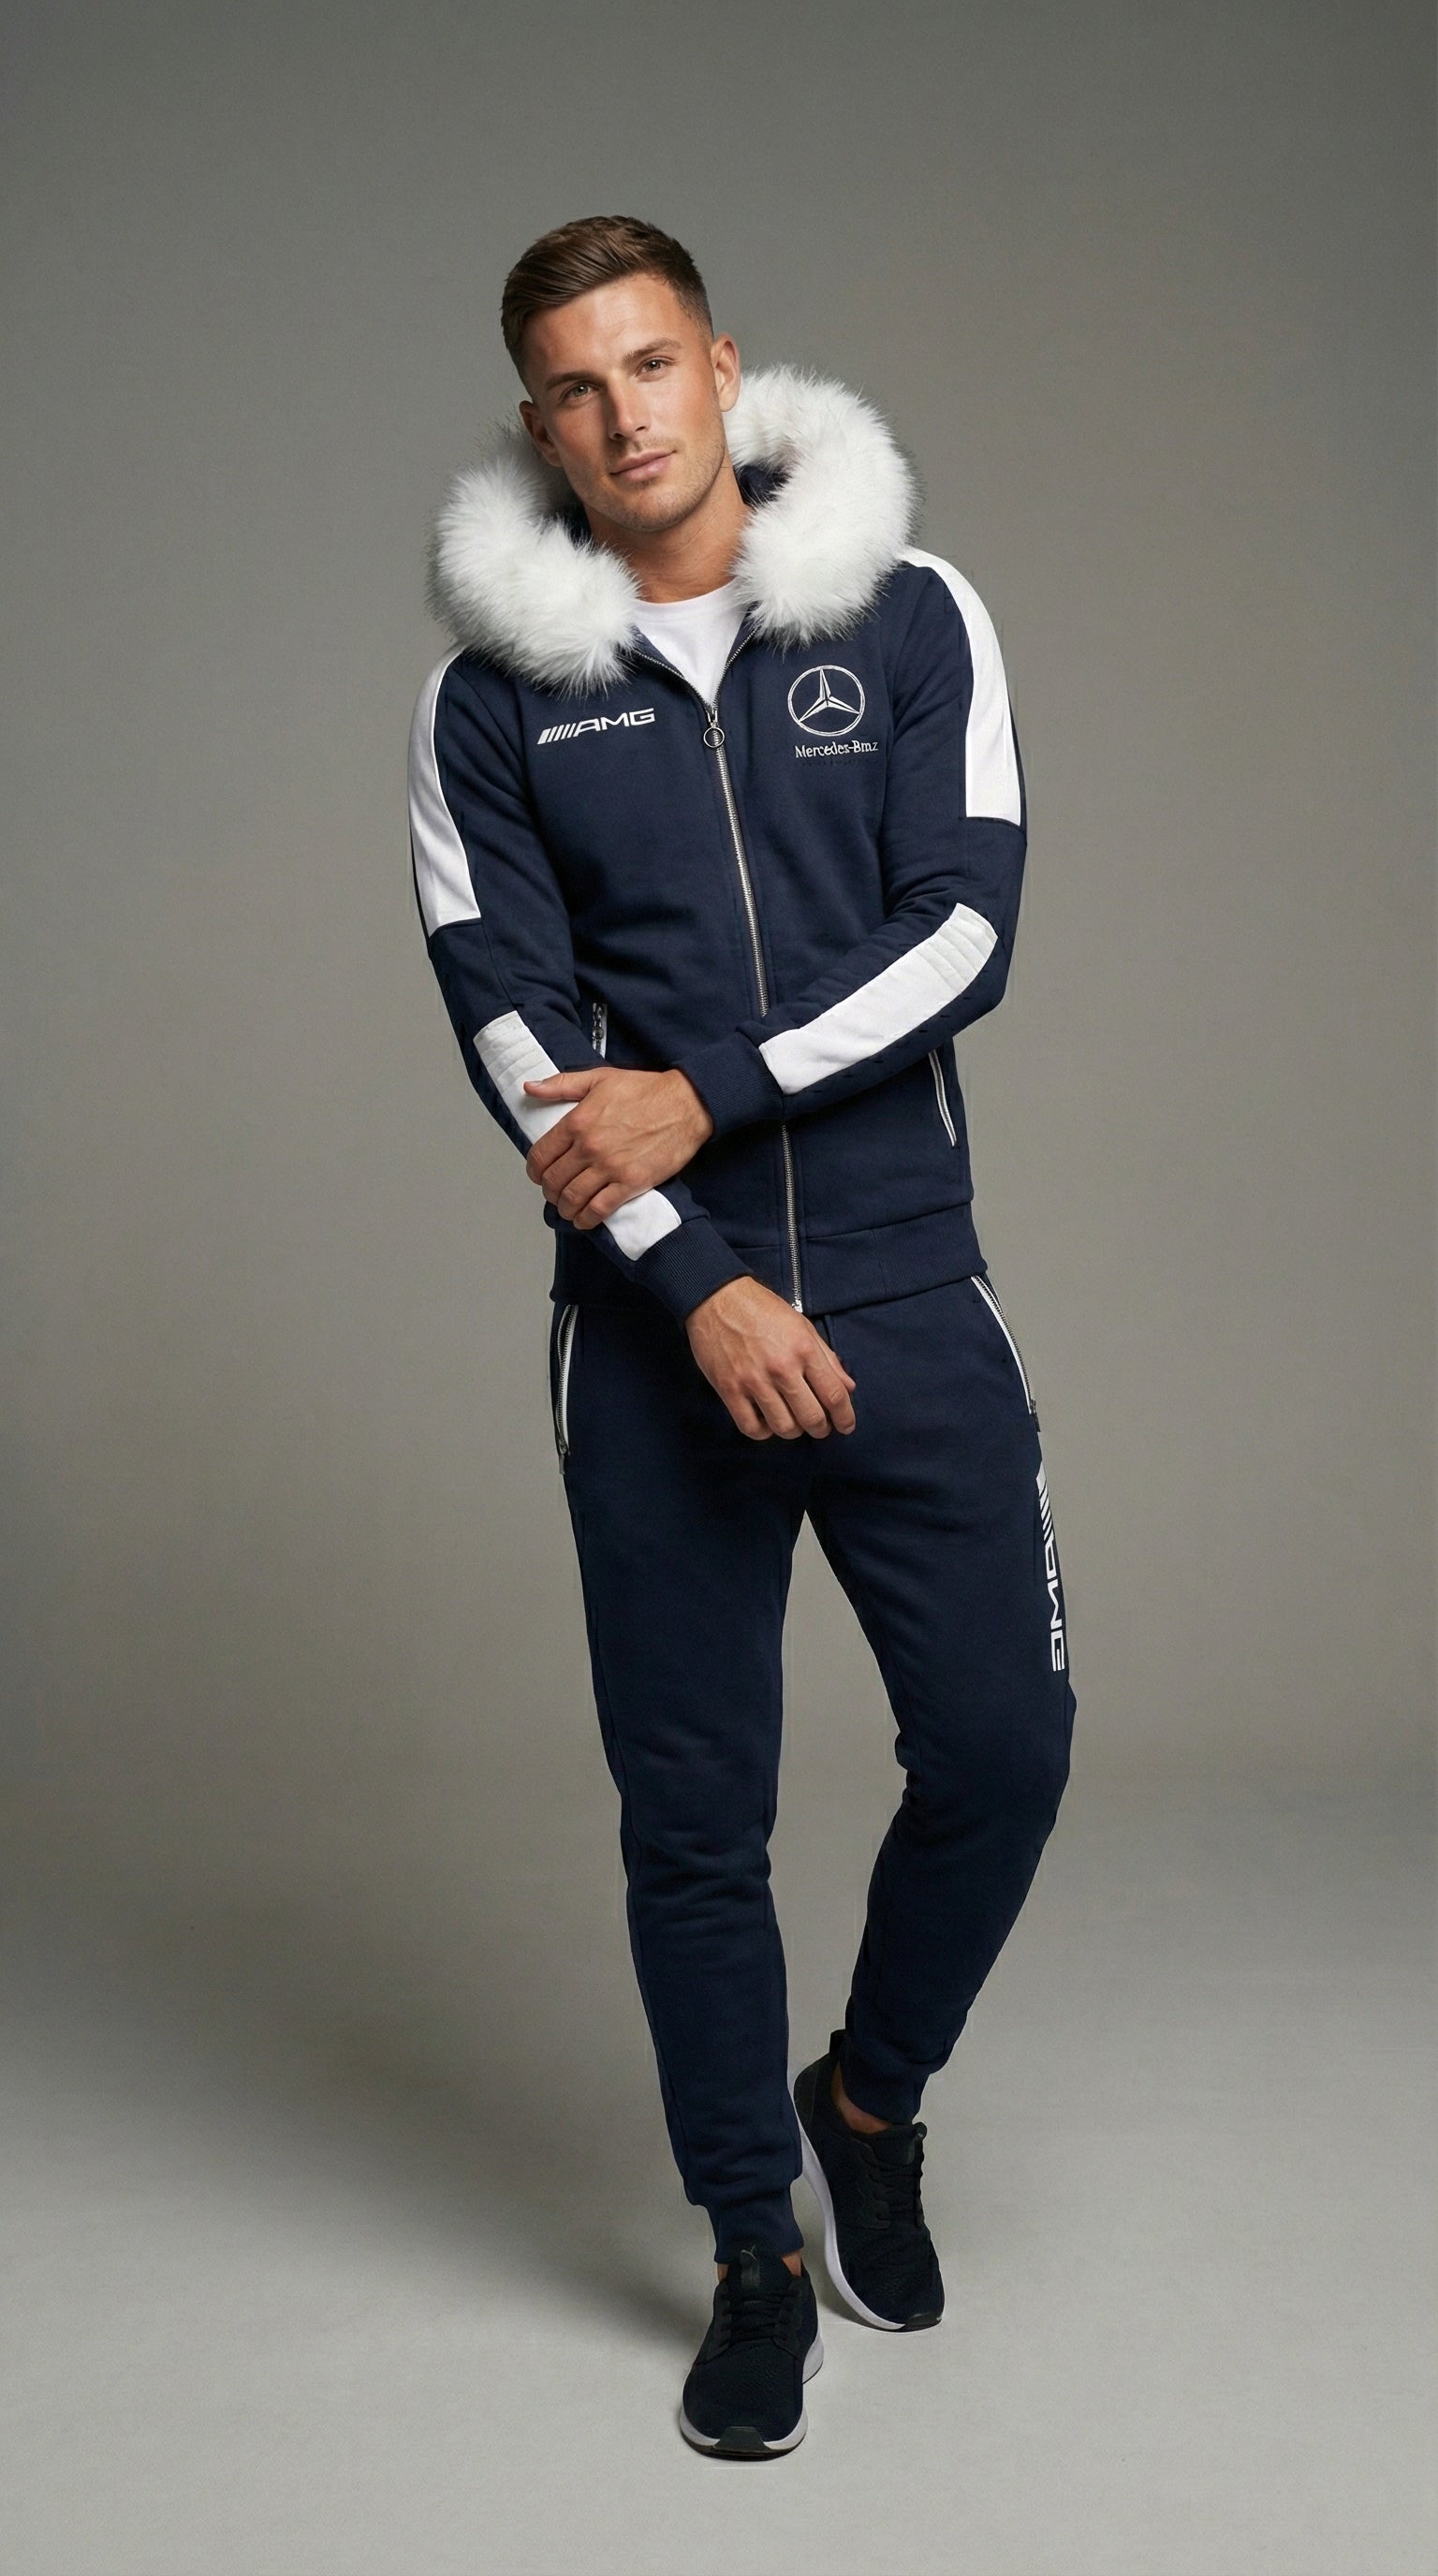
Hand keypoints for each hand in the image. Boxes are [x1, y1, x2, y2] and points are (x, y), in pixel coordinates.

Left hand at [522, 1067, 714, 1225]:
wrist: (686, 1104)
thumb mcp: (600, 1078)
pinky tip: (584, 1219)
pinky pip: (600, 1209)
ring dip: (565, 1208)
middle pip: (554, 1181)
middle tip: (554, 1193)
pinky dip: (586, 1219)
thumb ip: (562, 1084)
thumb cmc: (647, 1091)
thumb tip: (531, 1087)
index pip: (540, 1155)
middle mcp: (590, 1147)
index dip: (534, 1170)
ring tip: (567, 1208)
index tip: (538, 1174)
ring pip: (572, 1198)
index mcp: (578, 1121)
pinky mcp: (631, 1183)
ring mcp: (610, 1167)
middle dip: (549, 1191)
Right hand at [685, 1276, 856, 1440]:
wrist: (717, 1299)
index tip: (846, 1426)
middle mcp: (781, 1368)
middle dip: (821, 1429)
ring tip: (793, 1421)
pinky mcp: (729, 1389)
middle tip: (820, 1426)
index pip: (834, 1395)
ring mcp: (753, 1381)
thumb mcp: (802, 1326)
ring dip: (794, 1431)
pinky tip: (766, 1421)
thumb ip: (827, 1358)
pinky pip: (751, 1427)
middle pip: (812, 1418)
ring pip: (783, 1427)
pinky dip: (763, 1431)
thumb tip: (848, 1387)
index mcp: (803, 1349)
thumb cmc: (762, 1310)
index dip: (844, 1417)